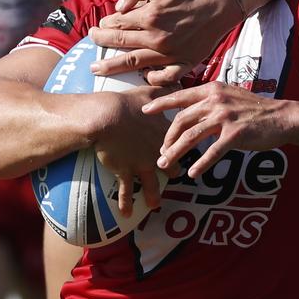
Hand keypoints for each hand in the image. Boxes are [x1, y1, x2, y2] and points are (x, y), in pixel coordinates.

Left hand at [88, 0, 242, 84]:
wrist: (217, 3)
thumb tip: (118, 6)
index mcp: (149, 16)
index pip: (118, 23)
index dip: (105, 25)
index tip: (100, 26)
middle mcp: (157, 37)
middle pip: (121, 44)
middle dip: (101, 44)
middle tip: (91, 44)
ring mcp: (170, 53)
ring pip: (134, 62)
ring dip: (113, 66)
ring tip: (97, 69)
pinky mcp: (185, 62)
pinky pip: (165, 77)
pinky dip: (152, 78)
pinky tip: (143, 76)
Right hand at [94, 86, 175, 215]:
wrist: (107, 117)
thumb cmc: (126, 103)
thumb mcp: (148, 93)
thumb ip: (165, 92)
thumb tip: (177, 84)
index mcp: (163, 133)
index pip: (180, 142)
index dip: (186, 146)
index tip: (191, 150)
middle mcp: (156, 152)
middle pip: (171, 166)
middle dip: (174, 172)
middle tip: (175, 177)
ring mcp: (141, 164)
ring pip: (152, 185)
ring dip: (153, 196)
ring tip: (154, 205)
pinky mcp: (126, 172)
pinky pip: (126, 192)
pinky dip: (125, 203)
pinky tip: (125, 214)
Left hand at [143, 83, 297, 176]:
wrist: (282, 116)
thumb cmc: (254, 109)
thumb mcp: (229, 96)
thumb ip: (209, 102)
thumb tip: (188, 113)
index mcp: (211, 90)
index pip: (179, 96)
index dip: (160, 104)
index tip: (145, 111)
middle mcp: (215, 101)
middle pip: (181, 120)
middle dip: (167, 139)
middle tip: (160, 153)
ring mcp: (225, 117)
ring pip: (191, 137)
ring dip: (176, 153)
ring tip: (166, 165)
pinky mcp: (235, 134)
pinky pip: (212, 152)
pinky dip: (200, 164)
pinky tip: (192, 173)